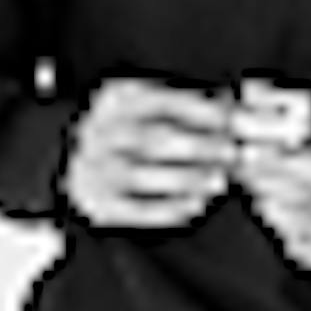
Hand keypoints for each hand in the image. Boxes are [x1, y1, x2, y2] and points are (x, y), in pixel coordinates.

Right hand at [64, 79, 236, 228]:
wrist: (79, 162)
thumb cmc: (132, 129)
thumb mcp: (150, 106)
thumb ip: (187, 107)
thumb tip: (231, 109)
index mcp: (116, 100)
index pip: (161, 102)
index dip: (199, 111)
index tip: (229, 120)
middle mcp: (99, 133)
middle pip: (153, 140)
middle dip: (198, 147)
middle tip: (230, 153)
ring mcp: (95, 170)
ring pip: (142, 177)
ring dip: (186, 180)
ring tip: (219, 182)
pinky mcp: (98, 205)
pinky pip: (136, 210)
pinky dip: (169, 210)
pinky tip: (196, 206)